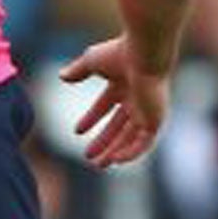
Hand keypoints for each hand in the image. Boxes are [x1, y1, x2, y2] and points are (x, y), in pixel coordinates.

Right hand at [59, 35, 169, 166]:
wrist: (144, 56)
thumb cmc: (119, 54)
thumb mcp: (91, 61)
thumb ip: (78, 70)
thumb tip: (61, 77)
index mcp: (124, 84)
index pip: (106, 105)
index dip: (92, 119)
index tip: (77, 132)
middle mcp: (137, 98)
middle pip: (119, 126)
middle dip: (105, 142)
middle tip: (89, 157)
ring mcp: (148, 110)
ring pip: (131, 137)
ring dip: (116, 151)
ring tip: (100, 164)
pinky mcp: (156, 119)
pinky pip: (144, 143)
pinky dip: (131, 152)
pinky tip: (116, 160)